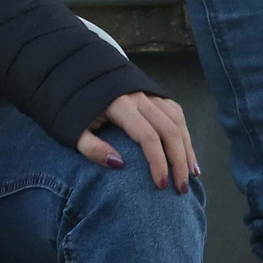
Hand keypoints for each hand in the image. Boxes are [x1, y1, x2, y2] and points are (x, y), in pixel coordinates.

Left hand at [77, 92, 198, 193]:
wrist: (72, 74)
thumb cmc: (71, 106)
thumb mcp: (71, 128)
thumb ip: (91, 147)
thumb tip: (119, 164)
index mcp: (119, 104)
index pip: (148, 136)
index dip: (158, 162)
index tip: (161, 185)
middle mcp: (139, 96)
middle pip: (169, 130)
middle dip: (179, 161)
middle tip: (181, 188)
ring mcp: (148, 92)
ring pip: (177, 121)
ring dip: (187, 149)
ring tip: (191, 175)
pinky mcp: (152, 92)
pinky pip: (175, 112)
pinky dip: (184, 133)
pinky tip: (187, 152)